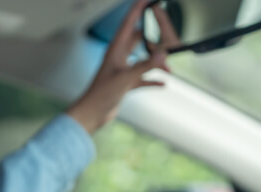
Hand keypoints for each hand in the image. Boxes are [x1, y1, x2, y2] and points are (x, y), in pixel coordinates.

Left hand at [66, 0, 172, 133]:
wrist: (92, 113)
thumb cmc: (100, 95)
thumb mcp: (125, 79)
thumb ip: (144, 67)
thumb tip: (161, 56)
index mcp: (115, 50)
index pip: (128, 23)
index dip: (137, 9)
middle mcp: (118, 57)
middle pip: (139, 40)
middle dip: (154, 40)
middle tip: (168, 39)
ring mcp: (121, 70)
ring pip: (143, 59)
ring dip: (156, 63)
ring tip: (168, 69)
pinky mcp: (124, 83)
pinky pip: (142, 77)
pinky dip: (152, 79)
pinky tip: (162, 83)